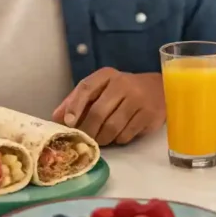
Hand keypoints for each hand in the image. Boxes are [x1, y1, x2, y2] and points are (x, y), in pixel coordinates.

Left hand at [51, 68, 165, 145]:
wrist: (159, 88)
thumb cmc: (123, 91)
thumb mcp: (102, 89)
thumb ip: (78, 100)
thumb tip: (55, 117)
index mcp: (107, 75)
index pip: (86, 87)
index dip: (74, 105)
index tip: (68, 122)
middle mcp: (122, 84)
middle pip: (98, 112)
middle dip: (87, 130)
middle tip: (84, 141)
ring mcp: (137, 99)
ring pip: (112, 126)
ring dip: (102, 138)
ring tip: (100, 141)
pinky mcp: (149, 114)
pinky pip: (127, 134)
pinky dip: (118, 139)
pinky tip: (118, 136)